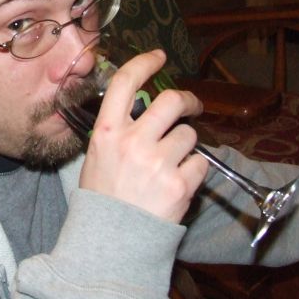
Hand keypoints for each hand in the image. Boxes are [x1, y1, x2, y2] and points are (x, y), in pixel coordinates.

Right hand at [80, 49, 207, 222]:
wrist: (111, 242)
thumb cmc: (103, 197)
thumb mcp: (98, 156)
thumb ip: (118, 130)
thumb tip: (144, 109)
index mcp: (108, 132)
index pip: (127, 82)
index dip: (145, 63)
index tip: (158, 57)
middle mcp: (133, 142)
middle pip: (172, 101)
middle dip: (188, 100)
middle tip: (191, 106)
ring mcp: (158, 162)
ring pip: (190, 135)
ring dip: (186, 145)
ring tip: (172, 163)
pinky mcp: (180, 184)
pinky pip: (200, 164)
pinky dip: (194, 171)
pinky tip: (177, 183)